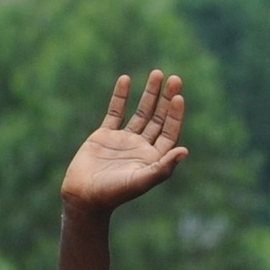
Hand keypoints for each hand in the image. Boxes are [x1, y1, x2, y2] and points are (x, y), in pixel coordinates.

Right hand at [63, 70, 188, 211]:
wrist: (84, 196)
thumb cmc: (114, 193)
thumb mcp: (141, 180)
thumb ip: (163, 167)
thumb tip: (185, 151)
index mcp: (154, 158)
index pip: (169, 131)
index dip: (175, 114)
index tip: (178, 97)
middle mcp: (142, 147)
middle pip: (159, 118)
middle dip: (166, 98)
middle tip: (174, 78)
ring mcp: (125, 140)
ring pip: (141, 112)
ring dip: (149, 94)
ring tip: (157, 73)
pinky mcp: (105, 134)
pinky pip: (115, 111)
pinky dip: (121, 96)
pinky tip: (126, 79)